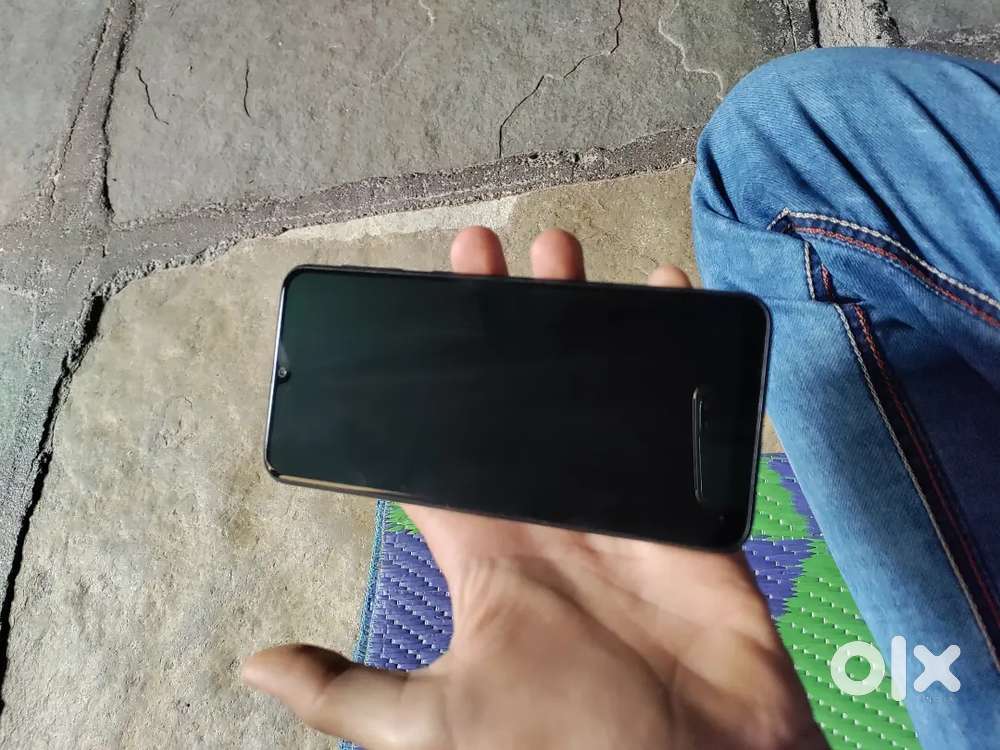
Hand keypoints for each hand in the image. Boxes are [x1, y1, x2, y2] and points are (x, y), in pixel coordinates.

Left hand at [243, 228, 825, 748]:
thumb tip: (254, 664)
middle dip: (507, 320)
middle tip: (490, 251)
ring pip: (596, 391)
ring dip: (581, 321)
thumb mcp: (436, 725)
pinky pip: (681, 418)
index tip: (426, 305)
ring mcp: (620, 504)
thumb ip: (349, 691)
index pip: (444, 439)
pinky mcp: (687, 507)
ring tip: (562, 255)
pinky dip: (674, 354)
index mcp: (487, 549)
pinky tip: (664, 295)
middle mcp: (549, 512)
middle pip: (521, 395)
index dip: (431, 374)